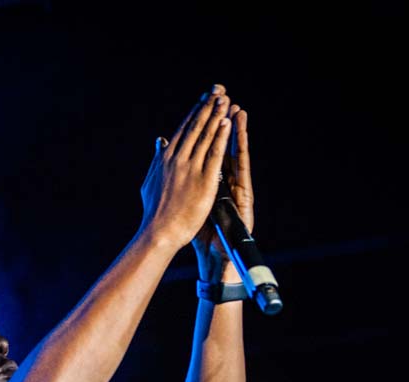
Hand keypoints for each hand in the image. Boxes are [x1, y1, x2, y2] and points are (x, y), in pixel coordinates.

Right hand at [139, 83, 232, 248]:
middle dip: (207, 106)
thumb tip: (159, 141)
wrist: (158, 233)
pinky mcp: (204, 180)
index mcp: (165, 159)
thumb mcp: (150, 181)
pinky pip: (214, 153)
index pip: (182, 130)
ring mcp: (190, 168)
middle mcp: (176, 159)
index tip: (203, 98)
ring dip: (215, 115)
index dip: (194, 113)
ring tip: (225, 99)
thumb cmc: (154, 213)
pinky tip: (226, 122)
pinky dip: (220, 136)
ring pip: (205, 135)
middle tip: (218, 89)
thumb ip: (156, 160)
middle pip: (195, 127)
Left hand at [192, 103, 254, 282]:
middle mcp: (226, 179)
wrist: (215, 256)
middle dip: (223, 122)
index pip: (209, 147)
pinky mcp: (243, 197)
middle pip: (223, 146)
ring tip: (237, 110)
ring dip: (237, 132)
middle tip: (224, 97)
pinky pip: (241, 172)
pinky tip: (238, 139)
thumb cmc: (198, 230)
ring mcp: (236, 187)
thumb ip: (178, 176)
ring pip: (236, 155)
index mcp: (211, 178)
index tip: (205, 105)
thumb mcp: (187, 201)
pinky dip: (239, 154)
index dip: (207, 127)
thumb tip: (164, 154)